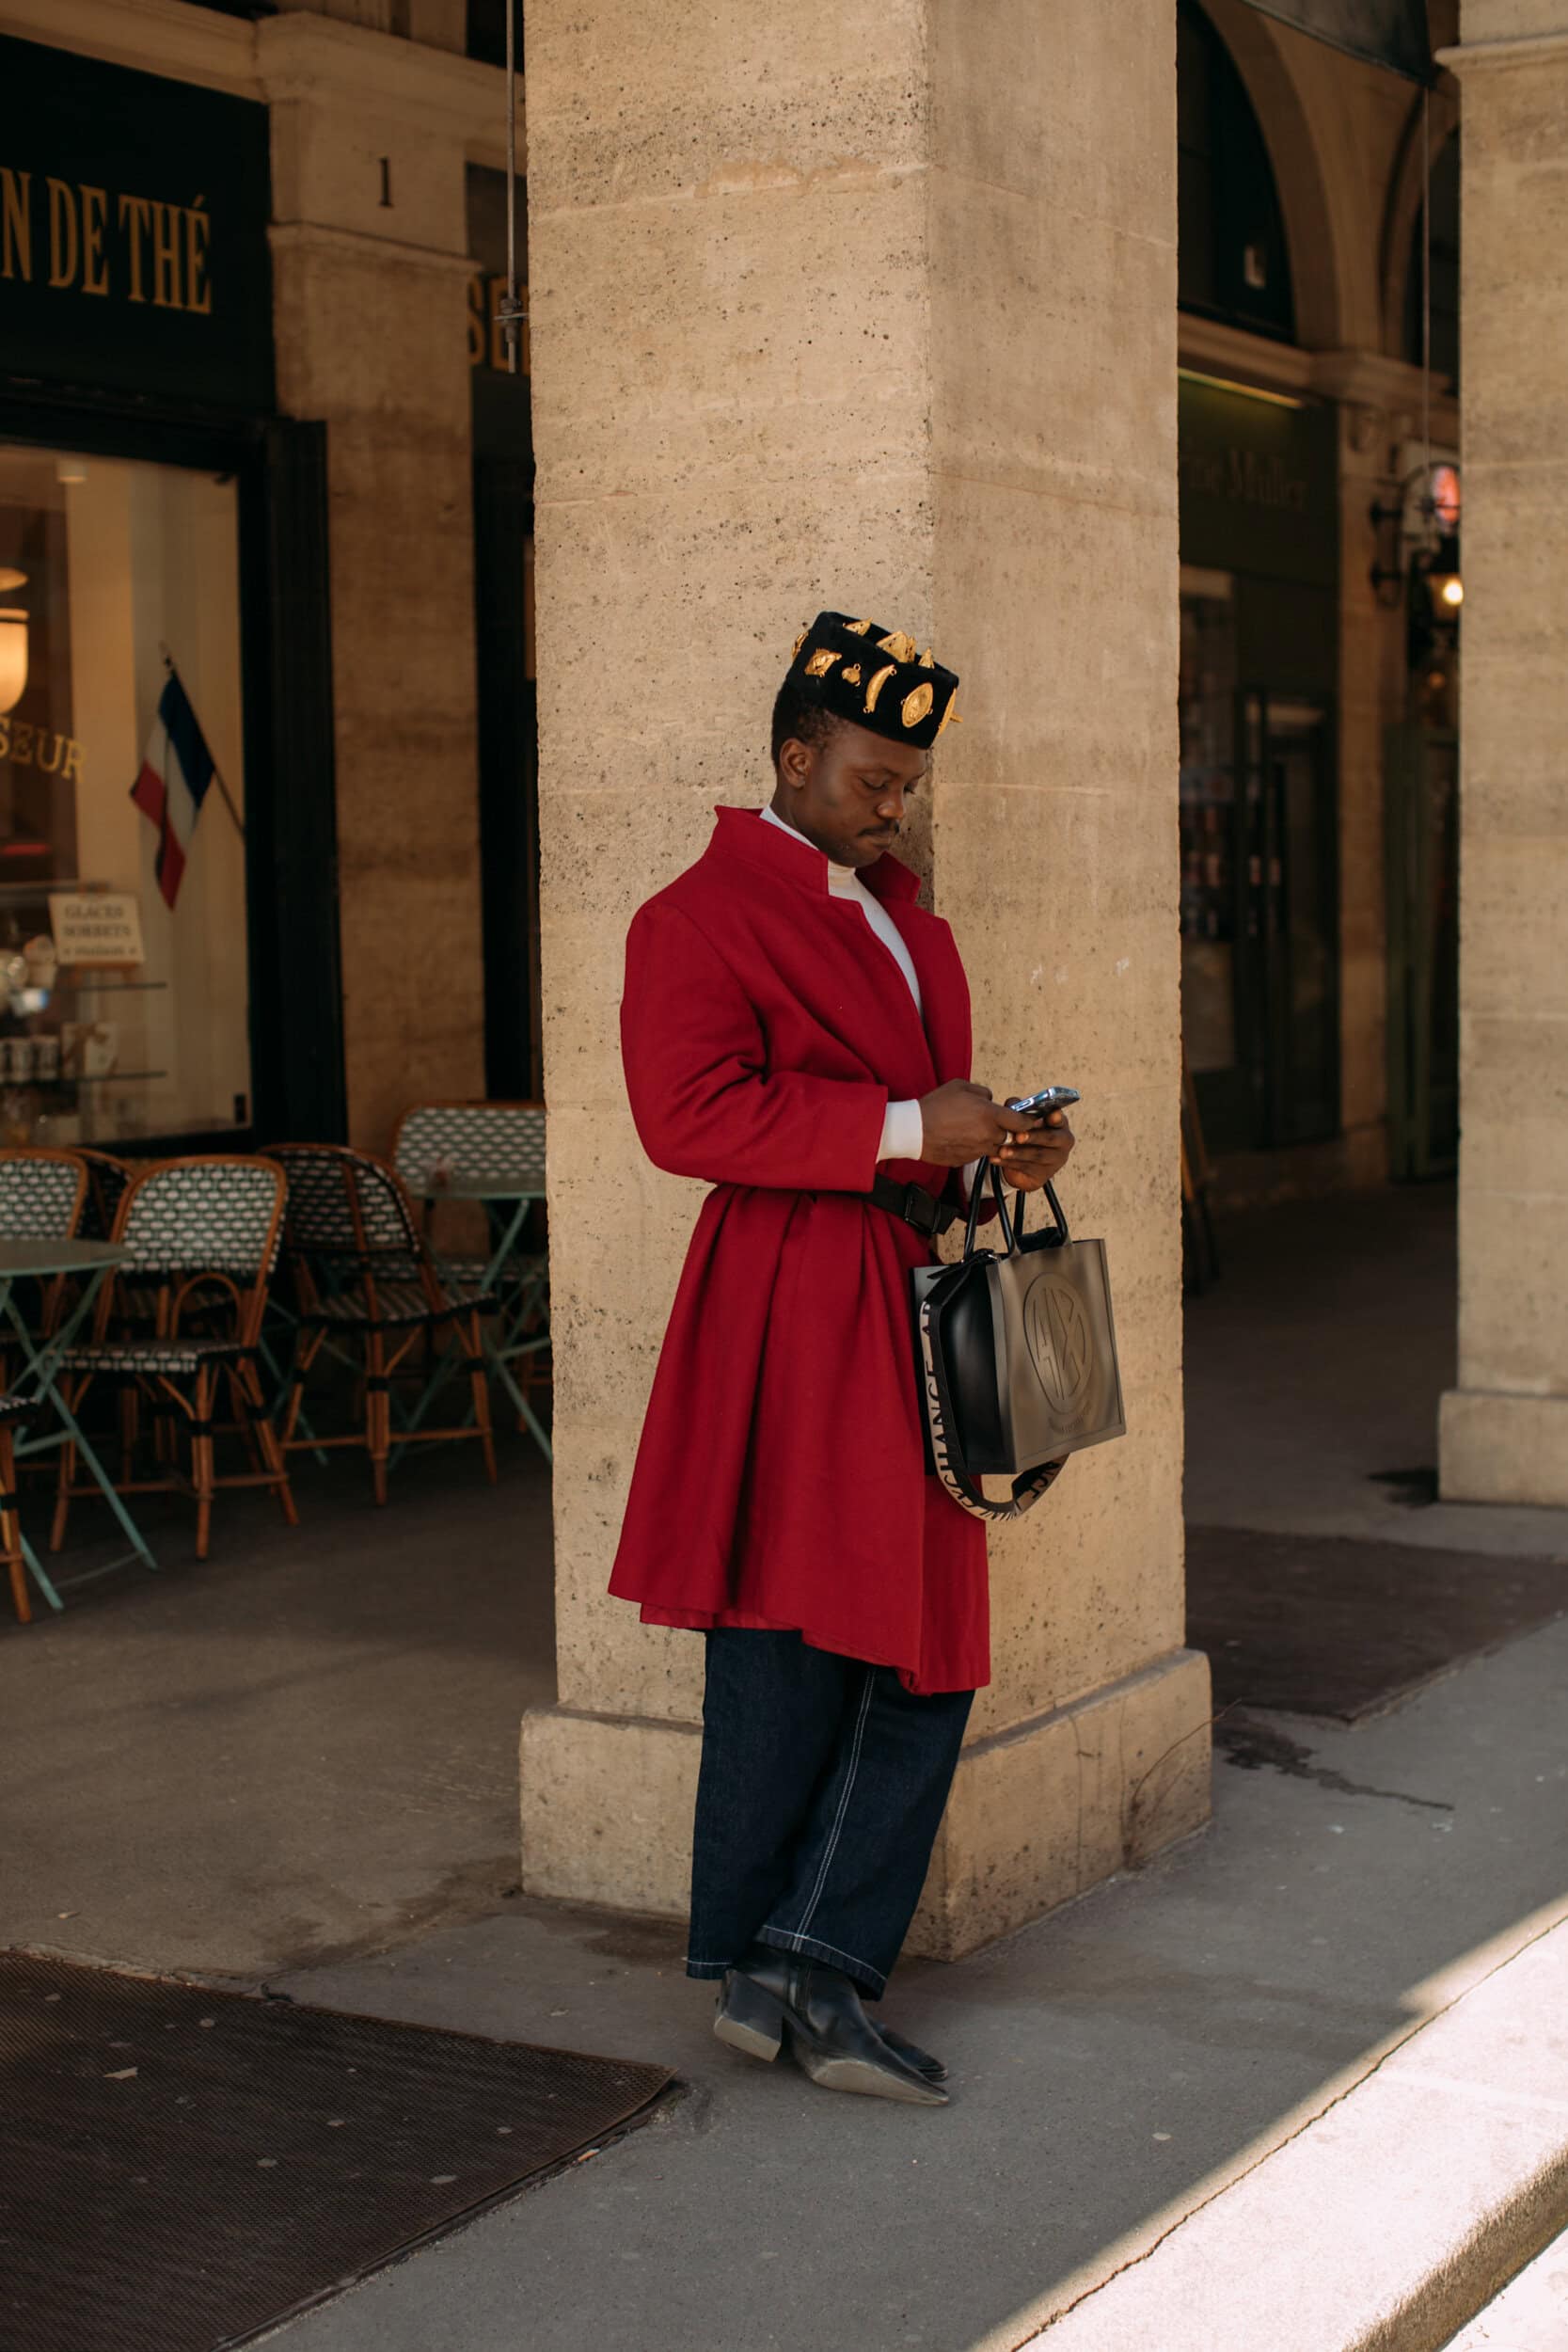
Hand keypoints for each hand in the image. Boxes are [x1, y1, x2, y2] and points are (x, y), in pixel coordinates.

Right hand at [917, 1080, 1038, 1168]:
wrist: (913, 1131)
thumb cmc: (935, 1105)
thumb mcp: (961, 1086)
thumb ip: (983, 1092)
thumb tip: (990, 1100)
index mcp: (990, 1115)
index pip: (1023, 1123)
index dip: (1027, 1120)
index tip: (1024, 1118)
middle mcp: (988, 1135)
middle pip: (1008, 1136)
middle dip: (1002, 1128)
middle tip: (987, 1120)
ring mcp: (978, 1150)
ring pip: (993, 1146)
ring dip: (988, 1139)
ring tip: (970, 1129)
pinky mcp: (967, 1160)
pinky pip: (978, 1154)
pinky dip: (973, 1147)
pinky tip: (959, 1138)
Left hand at [995, 1109, 1074, 1190]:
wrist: (1023, 1162)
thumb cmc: (1026, 1134)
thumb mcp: (1022, 1120)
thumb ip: (1019, 1109)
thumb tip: (1012, 1103)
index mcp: (1059, 1124)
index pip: (1060, 1119)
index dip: (1056, 1117)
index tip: (1051, 1114)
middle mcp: (1062, 1142)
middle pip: (1050, 1138)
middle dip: (1033, 1136)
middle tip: (1018, 1136)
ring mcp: (1055, 1160)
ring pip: (1036, 1155)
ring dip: (1018, 1153)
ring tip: (1002, 1150)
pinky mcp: (1043, 1174)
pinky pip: (1025, 1167)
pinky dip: (1008, 1163)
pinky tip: (997, 1159)